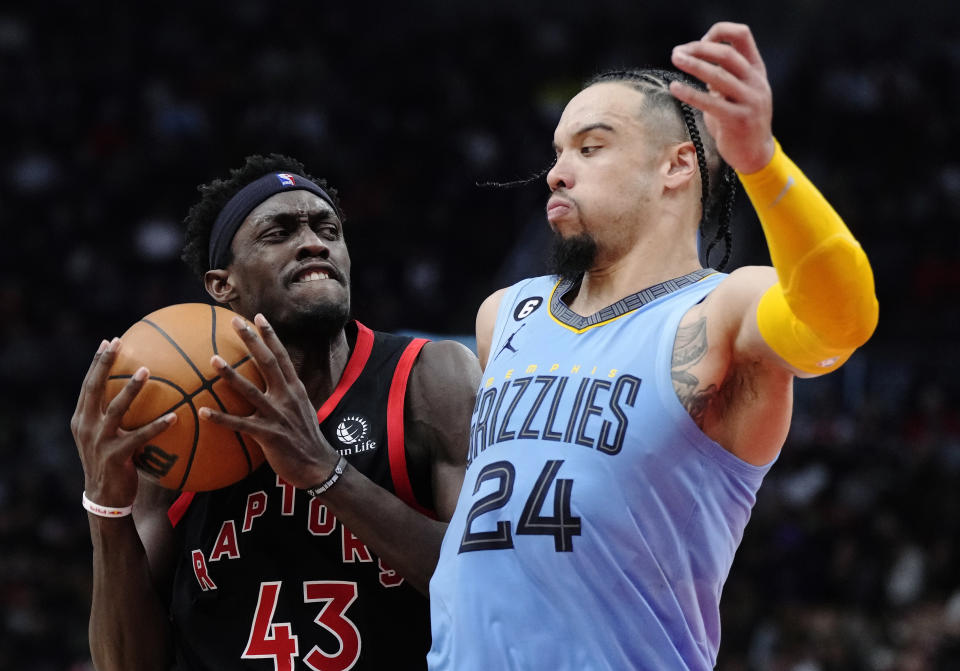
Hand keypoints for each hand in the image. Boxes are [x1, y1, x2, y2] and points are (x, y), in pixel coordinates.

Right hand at [71, 338, 177, 507]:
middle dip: (104, 364)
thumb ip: (117, 416)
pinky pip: (140, 437)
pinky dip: (157, 426)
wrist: (104, 499)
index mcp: (82, 419)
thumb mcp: (108, 437)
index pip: (88, 385)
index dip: (97, 362)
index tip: (108, 341)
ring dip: (131, 389)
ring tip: (147, 370)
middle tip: (118, 343)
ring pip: (115, 409)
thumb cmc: (112, 463)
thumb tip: (143, 394)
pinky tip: (175, 417)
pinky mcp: (115, 456)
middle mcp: (86, 426)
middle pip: (93, 388)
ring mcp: (99, 441)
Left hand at [198, 314, 337, 489]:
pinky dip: (221, 418)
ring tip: (213, 359)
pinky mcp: (269, 435)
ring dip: (231, 374)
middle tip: (234, 322)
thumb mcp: (302, 409)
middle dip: (252, 340)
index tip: (258, 317)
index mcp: (295, 389)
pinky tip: (203, 412)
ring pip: (251, 390)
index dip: (270, 336)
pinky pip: (240, 424)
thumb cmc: (306, 438)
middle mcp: (287, 397)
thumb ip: (287, 394)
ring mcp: (278, 415)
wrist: (318, 465)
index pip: (282, 356)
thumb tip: (274, 383)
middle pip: (268, 362)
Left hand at [669, 21, 775, 173]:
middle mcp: (756, 82)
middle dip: (699, 49)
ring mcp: (750, 101)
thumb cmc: (738, 121)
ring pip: (719, 76)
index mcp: (756, 70)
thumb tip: (695, 60)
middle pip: (727, 54)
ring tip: (675, 59)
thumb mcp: (736, 93)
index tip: (699, 41)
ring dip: (694, 65)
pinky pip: (710, 103)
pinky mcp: (738, 120)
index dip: (719, 33)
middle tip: (677, 52)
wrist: (755, 154)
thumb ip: (722, 77)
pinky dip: (690, 93)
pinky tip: (674, 87)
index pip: (742, 36)